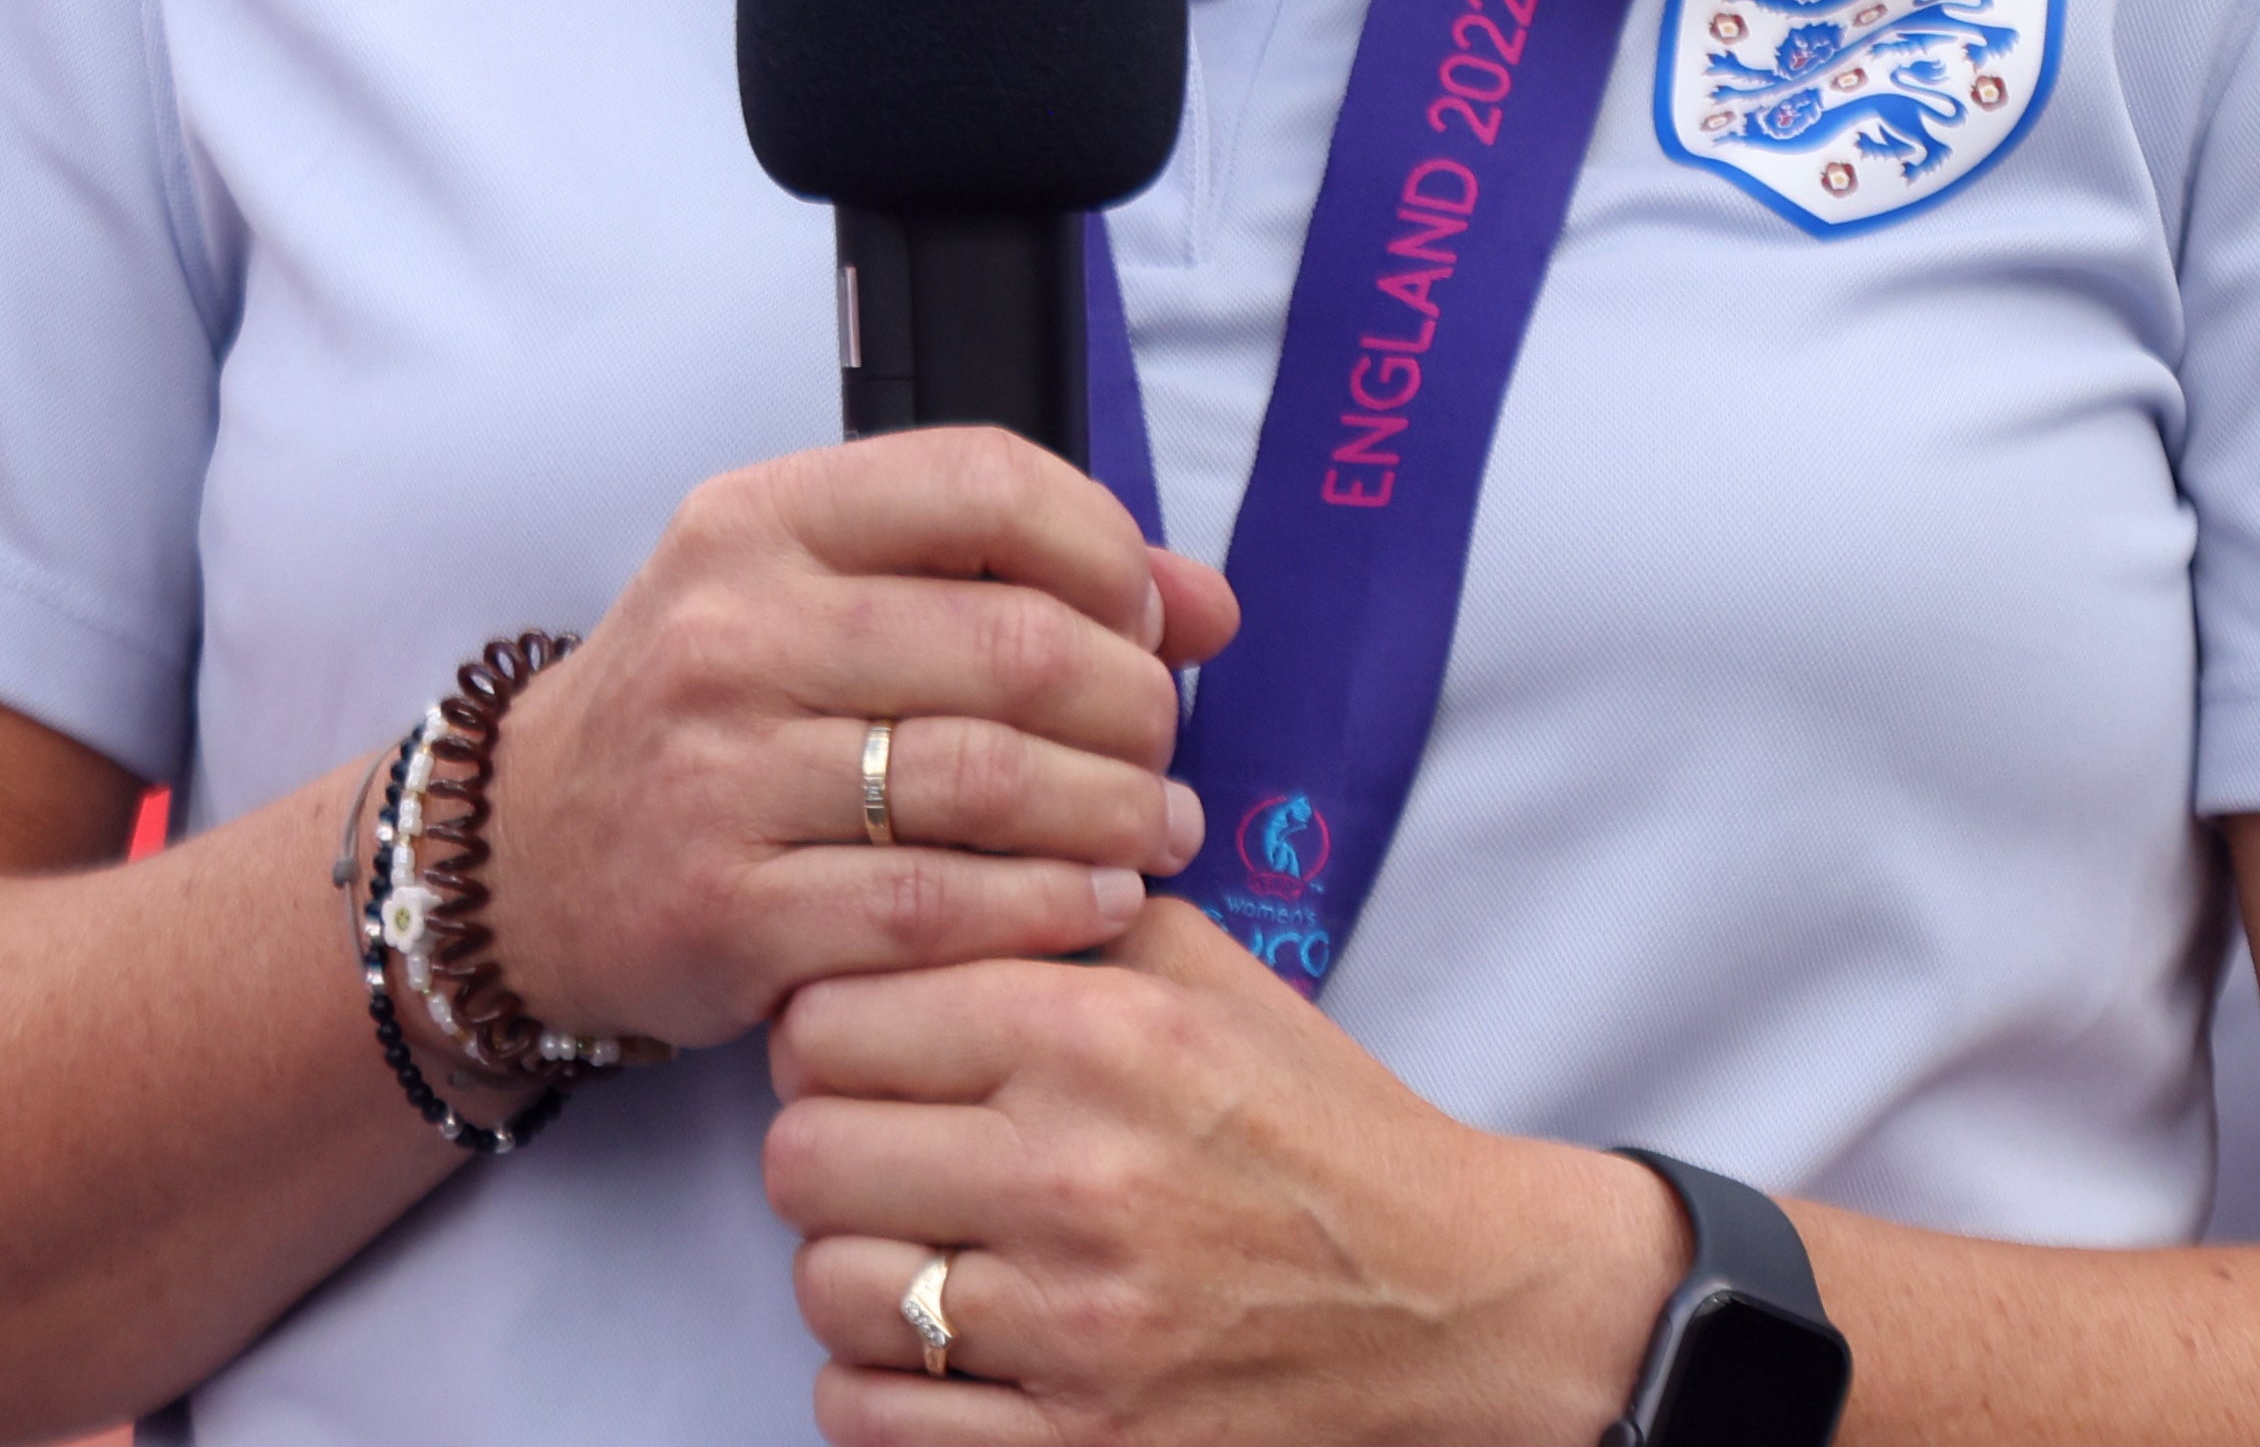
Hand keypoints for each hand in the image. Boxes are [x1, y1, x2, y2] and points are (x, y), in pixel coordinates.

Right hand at [473, 433, 1235, 1054]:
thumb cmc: (707, 715)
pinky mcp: (732, 909)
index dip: (1106, 549)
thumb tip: (1204, 602)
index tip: (1142, 618)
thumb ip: (1004, 580)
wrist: (529, 856)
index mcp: (757, 522)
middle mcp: (732, 631)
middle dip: (1136, 705)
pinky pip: (942, 909)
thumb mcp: (814, 599)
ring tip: (1158, 830)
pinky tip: (1096, 905)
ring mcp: (723, 772)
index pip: (984, 485)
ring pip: (994, 782)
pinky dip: (1050, 910)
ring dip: (1118, 814)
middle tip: (1163, 749)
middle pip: (1018, 646)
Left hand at [766, 904, 1677, 1441]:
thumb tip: (897, 868)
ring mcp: (1081, 1329)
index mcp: (1093, 1037)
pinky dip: (881, 1389)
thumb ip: (1045, 899)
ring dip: (854, 1272)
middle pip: (801, 1157)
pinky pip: (870, 1421)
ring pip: (827, 1289)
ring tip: (918, 1251)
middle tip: (881, 1156)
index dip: (825, 1035)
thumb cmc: (1312, 1123)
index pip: (822, 1021)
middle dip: (829, 1150)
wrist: (1457, 1303)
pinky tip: (936, 1350)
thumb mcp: (1199, 967)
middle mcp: (1077, 1178)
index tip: (865, 1057)